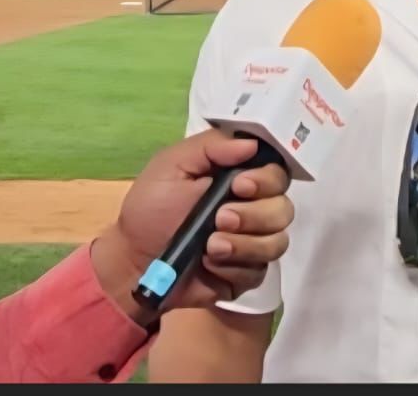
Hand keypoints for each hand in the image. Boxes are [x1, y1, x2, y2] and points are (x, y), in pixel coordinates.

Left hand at [90, 129, 292, 324]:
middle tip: (220, 219)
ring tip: (210, 246)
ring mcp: (251, 242)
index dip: (266, 179)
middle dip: (253, 215)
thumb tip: (252, 143)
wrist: (134, 260)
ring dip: (244, 244)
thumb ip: (209, 147)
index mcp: (236, 178)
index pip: (276, 173)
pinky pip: (260, 271)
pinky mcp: (245, 274)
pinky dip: (234, 267)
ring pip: (277, 242)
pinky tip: (210, 264)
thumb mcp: (171, 166)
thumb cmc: (150, 208)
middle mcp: (251, 208)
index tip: (239, 186)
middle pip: (283, 208)